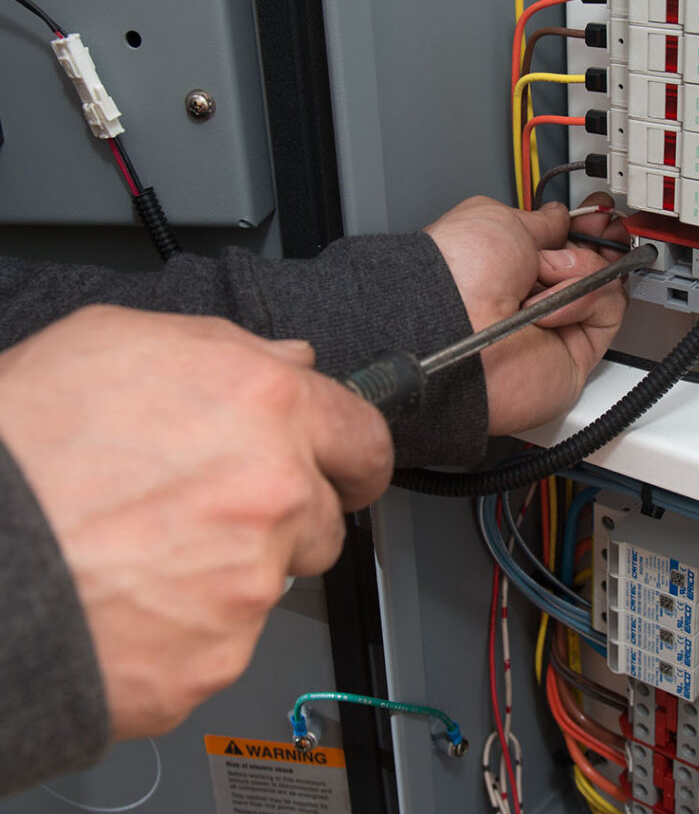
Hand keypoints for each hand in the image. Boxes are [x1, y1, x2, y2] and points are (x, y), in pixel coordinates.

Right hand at [0, 306, 392, 738]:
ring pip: (274, 579)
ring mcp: (250, 583)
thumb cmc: (18, 445)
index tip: (347, 467)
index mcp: (267, 407)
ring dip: (234, 568)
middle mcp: (276, 494)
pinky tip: (129, 597)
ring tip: (148, 551)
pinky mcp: (215, 656)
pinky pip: (225, 638)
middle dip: (288, 513)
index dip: (352, 453)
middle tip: (214, 509)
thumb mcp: (118, 342)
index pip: (365, 437)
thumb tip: (288, 360)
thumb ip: (230, 347)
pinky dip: (190, 625)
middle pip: (327, 516)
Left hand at [425, 194, 628, 434]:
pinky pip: (607, 310)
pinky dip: (584, 299)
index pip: (560, 242)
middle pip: (589, 263)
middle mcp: (531, 295)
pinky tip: (551, 308)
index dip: (582, 225)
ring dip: (578, 269)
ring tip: (543, 276)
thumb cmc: (459, 274)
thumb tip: (560, 218)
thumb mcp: (499, 220)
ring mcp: (555, 324)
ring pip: (602, 282)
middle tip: (600, 228)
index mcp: (508, 263)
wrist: (455, 324)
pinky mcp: (577, 351)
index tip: (596, 212)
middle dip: (597, 242)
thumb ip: (539, 220)